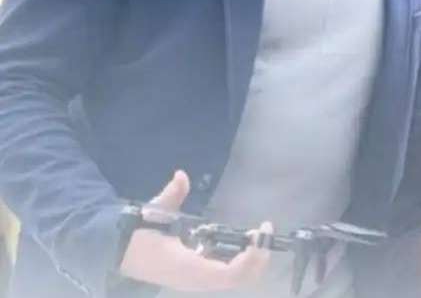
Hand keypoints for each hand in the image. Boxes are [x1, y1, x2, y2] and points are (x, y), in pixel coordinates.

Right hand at [119, 170, 272, 290]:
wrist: (118, 254)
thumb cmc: (137, 235)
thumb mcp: (154, 213)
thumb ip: (171, 195)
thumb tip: (181, 176)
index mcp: (188, 268)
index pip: (229, 273)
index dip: (251, 256)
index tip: (260, 233)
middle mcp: (196, 280)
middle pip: (240, 280)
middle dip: (258, 259)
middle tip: (265, 234)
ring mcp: (197, 282)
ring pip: (236, 280)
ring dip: (253, 260)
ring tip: (259, 238)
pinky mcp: (198, 278)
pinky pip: (227, 275)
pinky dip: (242, 261)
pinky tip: (245, 243)